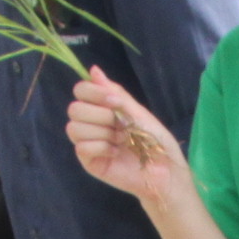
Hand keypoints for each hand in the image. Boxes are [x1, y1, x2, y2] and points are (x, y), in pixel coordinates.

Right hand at [65, 70, 182, 197]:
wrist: (164, 169)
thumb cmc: (154, 140)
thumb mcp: (137, 111)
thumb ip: (114, 92)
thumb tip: (93, 69)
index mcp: (101, 108)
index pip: (81, 91)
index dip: (95, 93)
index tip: (116, 103)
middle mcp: (91, 124)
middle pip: (74, 109)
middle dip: (100, 116)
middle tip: (122, 126)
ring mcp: (88, 143)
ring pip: (74, 128)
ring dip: (103, 133)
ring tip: (121, 140)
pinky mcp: (89, 162)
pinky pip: (82, 147)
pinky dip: (102, 148)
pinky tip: (116, 153)